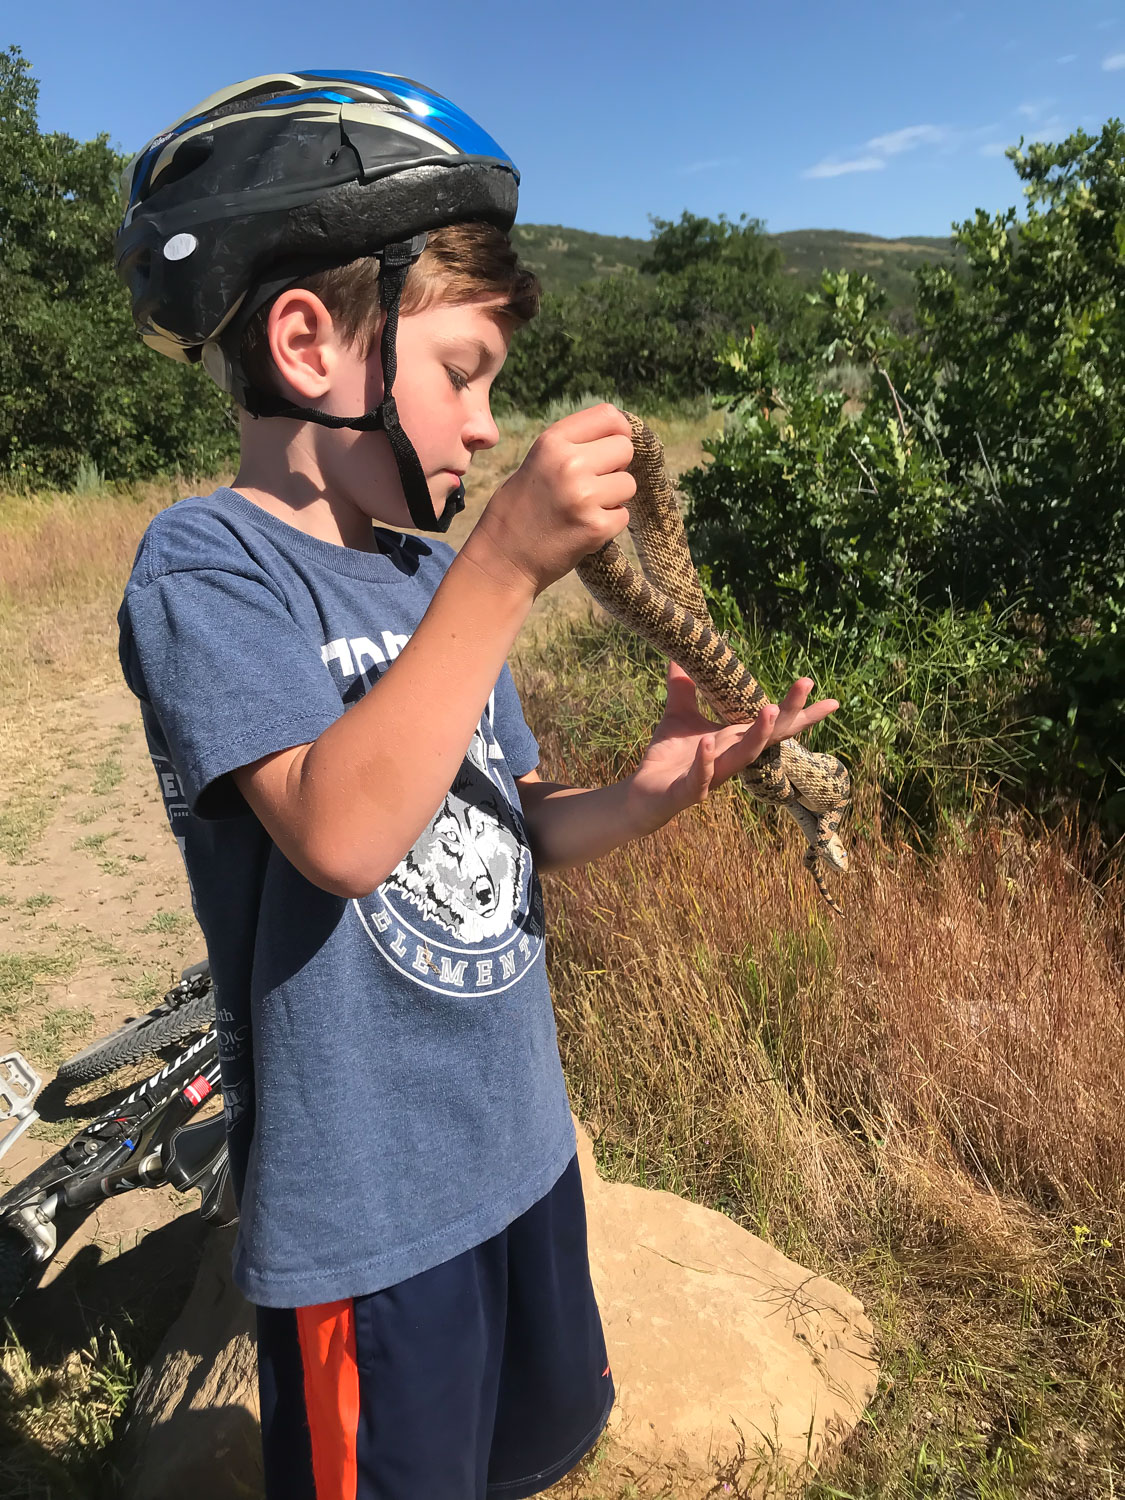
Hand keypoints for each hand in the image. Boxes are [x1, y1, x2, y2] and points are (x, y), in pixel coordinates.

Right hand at [466, 403, 635, 596]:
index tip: (613, 447)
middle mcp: (569, 463)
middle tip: (593, 485)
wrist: (502, 559)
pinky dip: (609, 524)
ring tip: (585, 509)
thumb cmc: (518, 511)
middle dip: (616, 467)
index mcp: (552, 442)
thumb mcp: (536, 463)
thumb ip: (571, 448)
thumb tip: (618, 437)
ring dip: (614, 498)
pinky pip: (623, 516)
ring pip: (628, 484)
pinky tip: (583, 529)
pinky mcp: (596, 527)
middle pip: (624, 448)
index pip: (609, 416)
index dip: (619, 431)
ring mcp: (584, 496)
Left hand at [626, 662, 839, 830]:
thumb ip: (683, 686)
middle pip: (769, 736)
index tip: (832, 700)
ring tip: (770, 709)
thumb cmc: (668, 756)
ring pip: (744, 757)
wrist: (643, 792)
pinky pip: (701, 777)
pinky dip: (706, 760)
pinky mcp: (689, 791)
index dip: (801, 713)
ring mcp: (714, 775)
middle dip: (790, 712)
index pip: (774, 725)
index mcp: (734, 739)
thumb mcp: (678, 714)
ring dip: (758, 734)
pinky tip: (708, 742)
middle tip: (806, 683)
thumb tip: (680, 653)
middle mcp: (732, 757)